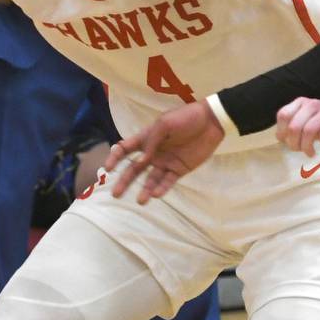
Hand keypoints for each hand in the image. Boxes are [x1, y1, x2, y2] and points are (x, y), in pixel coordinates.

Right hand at [104, 100, 223, 202]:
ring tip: (140, 200)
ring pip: (150, 179)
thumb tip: (142, 159)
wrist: (210, 122)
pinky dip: (161, 188)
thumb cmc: (185, 118)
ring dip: (144, 190)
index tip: (108, 169)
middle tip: (115, 194)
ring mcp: (165, 162)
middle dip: (124, 181)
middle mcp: (153, 153)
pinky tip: (155, 195)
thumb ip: (152, 141)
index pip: (125, 149)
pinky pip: (167, 181)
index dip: (114, 158)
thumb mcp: (165, 124)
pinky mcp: (179, 170)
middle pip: (134, 169)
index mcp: (146, 138)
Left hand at [275, 96, 319, 154]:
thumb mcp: (309, 118)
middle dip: (294, 143)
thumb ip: (295, 125)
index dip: (282, 131)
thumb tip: (281, 138)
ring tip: (310, 153)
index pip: (283, 115)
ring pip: (308, 131)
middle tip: (300, 150)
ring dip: (307, 146)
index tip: (288, 142)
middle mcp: (313, 104)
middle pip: (294, 127)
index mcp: (302, 103)